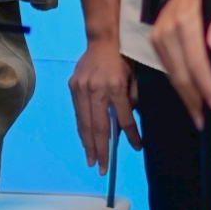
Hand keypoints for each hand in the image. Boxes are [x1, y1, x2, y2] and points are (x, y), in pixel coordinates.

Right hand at [69, 39, 139, 167]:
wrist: (102, 41)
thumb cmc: (123, 60)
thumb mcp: (133, 79)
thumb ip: (130, 101)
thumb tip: (124, 125)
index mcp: (115, 86)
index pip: (124, 118)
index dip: (131, 135)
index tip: (137, 147)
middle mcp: (96, 89)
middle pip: (99, 126)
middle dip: (101, 150)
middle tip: (102, 169)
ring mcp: (81, 88)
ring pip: (84, 122)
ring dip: (88, 144)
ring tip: (92, 160)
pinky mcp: (73, 87)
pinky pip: (78, 113)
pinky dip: (83, 129)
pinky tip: (86, 141)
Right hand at [151, 0, 210, 128]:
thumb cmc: (209, 0)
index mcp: (186, 19)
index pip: (195, 59)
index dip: (205, 83)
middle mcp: (167, 29)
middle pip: (180, 71)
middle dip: (193, 98)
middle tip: (204, 119)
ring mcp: (157, 36)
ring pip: (171, 73)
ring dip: (185, 96)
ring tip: (197, 114)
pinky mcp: (153, 42)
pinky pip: (166, 68)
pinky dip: (178, 85)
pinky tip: (189, 97)